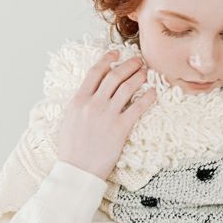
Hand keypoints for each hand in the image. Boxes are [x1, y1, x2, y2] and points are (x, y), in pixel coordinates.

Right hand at [56, 49, 156, 181]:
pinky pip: (138, 107)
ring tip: (146, 73)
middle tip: (138, 61)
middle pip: (114, 76)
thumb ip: (79, 104)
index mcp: (79, 100)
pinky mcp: (120, 128)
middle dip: (128, 65)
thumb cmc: (71, 149)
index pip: (95, 72)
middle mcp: (93, 104)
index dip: (107, 59)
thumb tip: (88, 93)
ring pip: (127, 88)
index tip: (115, 52)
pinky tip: (153, 93)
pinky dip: (148, 98)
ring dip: (139, 77)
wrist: (77, 169)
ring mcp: (108, 115)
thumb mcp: (69, 120)